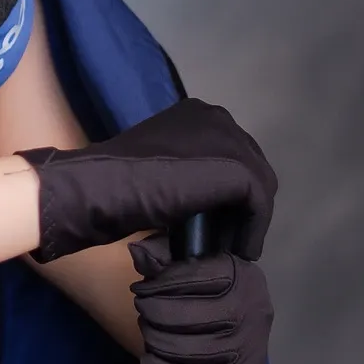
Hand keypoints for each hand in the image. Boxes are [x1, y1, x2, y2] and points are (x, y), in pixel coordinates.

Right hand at [16, 97, 276, 263]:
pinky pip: (258, 205)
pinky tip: (242, 250)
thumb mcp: (156, 165)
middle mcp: (218, 117)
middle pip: (249, 168)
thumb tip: (199, 198)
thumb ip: (181, 170)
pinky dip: (252, 230)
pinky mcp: (238, 168)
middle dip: (241, 204)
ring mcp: (231, 140)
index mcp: (197, 113)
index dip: (227, 191)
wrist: (104, 185)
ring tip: (233, 247)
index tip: (216, 222)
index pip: (229, 154)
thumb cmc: (116, 179)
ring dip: (247, 219)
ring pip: (258, 186)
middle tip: (227, 237)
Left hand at [129, 232, 271, 363]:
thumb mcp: (188, 265)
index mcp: (241, 274)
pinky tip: (151, 363)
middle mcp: (252, 308)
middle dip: (151, 314)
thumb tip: (137, 251)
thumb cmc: (210, 293)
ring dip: (154, 342)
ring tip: (151, 334)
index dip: (155, 285)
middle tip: (144, 313)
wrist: (243, 335)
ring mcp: (250, 347)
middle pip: (182, 316)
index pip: (188, 277)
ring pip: (182, 348)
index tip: (141, 289)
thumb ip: (162, 255)